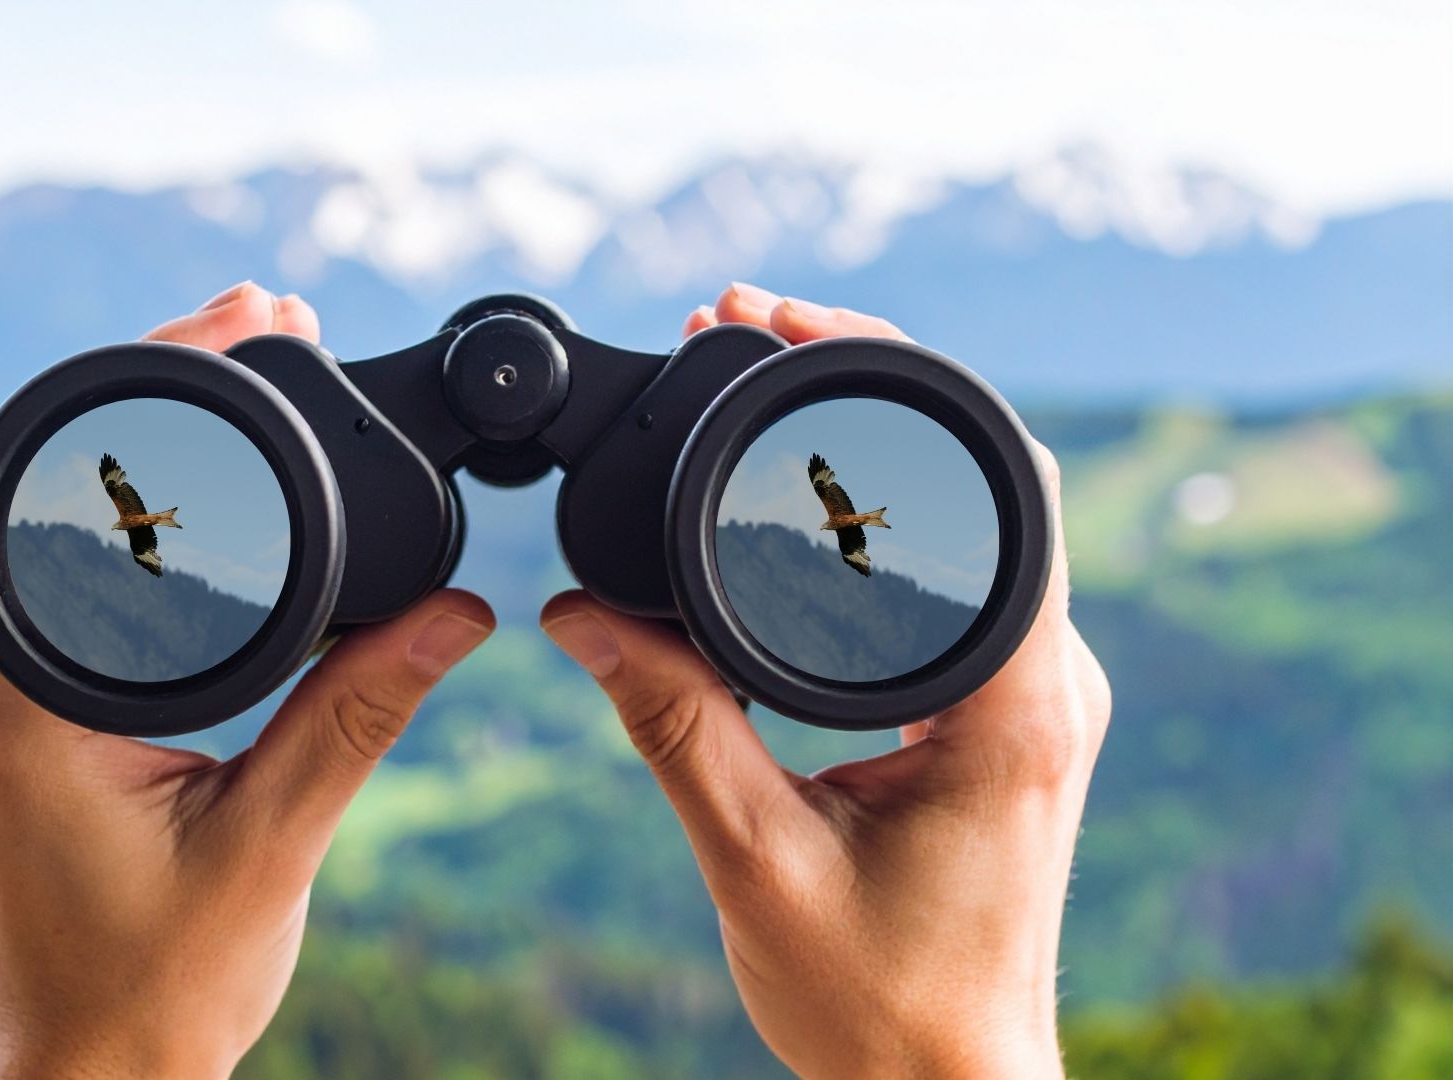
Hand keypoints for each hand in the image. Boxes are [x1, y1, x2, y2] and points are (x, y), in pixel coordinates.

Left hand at [0, 281, 494, 1078]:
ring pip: (64, 523)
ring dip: (151, 450)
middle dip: (167, 390)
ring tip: (251, 371)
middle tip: (269, 315)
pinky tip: (208, 488)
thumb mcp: (274, 844)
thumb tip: (464, 612)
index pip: (78, 487)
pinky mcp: (28, 708)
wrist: (88, 1079)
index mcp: (22, 692)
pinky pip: (75, 578)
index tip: (254, 313)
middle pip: (63, 481)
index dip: (168, 382)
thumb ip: (360, 717)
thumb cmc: (156, 990)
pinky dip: (140, 519)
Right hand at [543, 283, 1109, 1078]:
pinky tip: (811, 487)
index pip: (995, 477)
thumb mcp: (752, 860)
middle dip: (876, 374)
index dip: (894, 367)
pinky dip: (885, 511)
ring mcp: (1030, 692)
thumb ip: (669, 725)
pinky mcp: (1000, 711)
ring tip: (768, 374)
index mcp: (1012, 703)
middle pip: (993, 466)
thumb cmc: (877, 1003)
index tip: (782, 315)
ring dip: (884, 437)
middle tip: (753, 320)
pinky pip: (958, 571)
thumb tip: (578, 615)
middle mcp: (1046, 679)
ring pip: (979, 511)